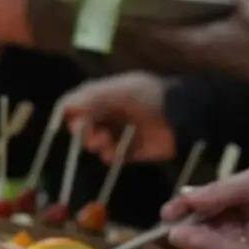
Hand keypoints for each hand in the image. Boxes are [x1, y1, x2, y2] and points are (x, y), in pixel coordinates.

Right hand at [60, 71, 176, 163]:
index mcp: (104, 95)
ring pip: (94, 143)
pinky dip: (111, 155)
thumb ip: (92, 98)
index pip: (76, 104)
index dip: (71, 113)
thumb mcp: (122, 92)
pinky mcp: (129, 151)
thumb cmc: (151, 97)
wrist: (183, 116)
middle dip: (82, 131)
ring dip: (96, 143)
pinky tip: (118, 151)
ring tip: (106, 140)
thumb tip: (65, 107)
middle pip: (81, 126)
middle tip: (91, 133)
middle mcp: (108, 114)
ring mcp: (118, 133)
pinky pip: (111, 157)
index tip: (74, 122)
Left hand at [123, 0, 248, 85]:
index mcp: (193, 43)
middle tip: (119, 6)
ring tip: (137, 16)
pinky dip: (168, 39)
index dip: (131, 18)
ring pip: (164, 49)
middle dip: (135, 25)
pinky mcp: (212, 63)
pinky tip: (172, 26)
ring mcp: (201, 62)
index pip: (151, 31)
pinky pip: (178, 50)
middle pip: (151, 42)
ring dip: (150, 34)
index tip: (115, 3)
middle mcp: (190, 56)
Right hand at [162, 162, 248, 248]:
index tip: (169, 210)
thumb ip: (221, 192)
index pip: (219, 197)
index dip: (194, 203)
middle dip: (193, 222)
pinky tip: (192, 239)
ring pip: (223, 239)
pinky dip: (214, 248)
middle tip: (167, 226)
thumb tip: (188, 197)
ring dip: (199, 236)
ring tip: (174, 233)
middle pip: (218, 221)